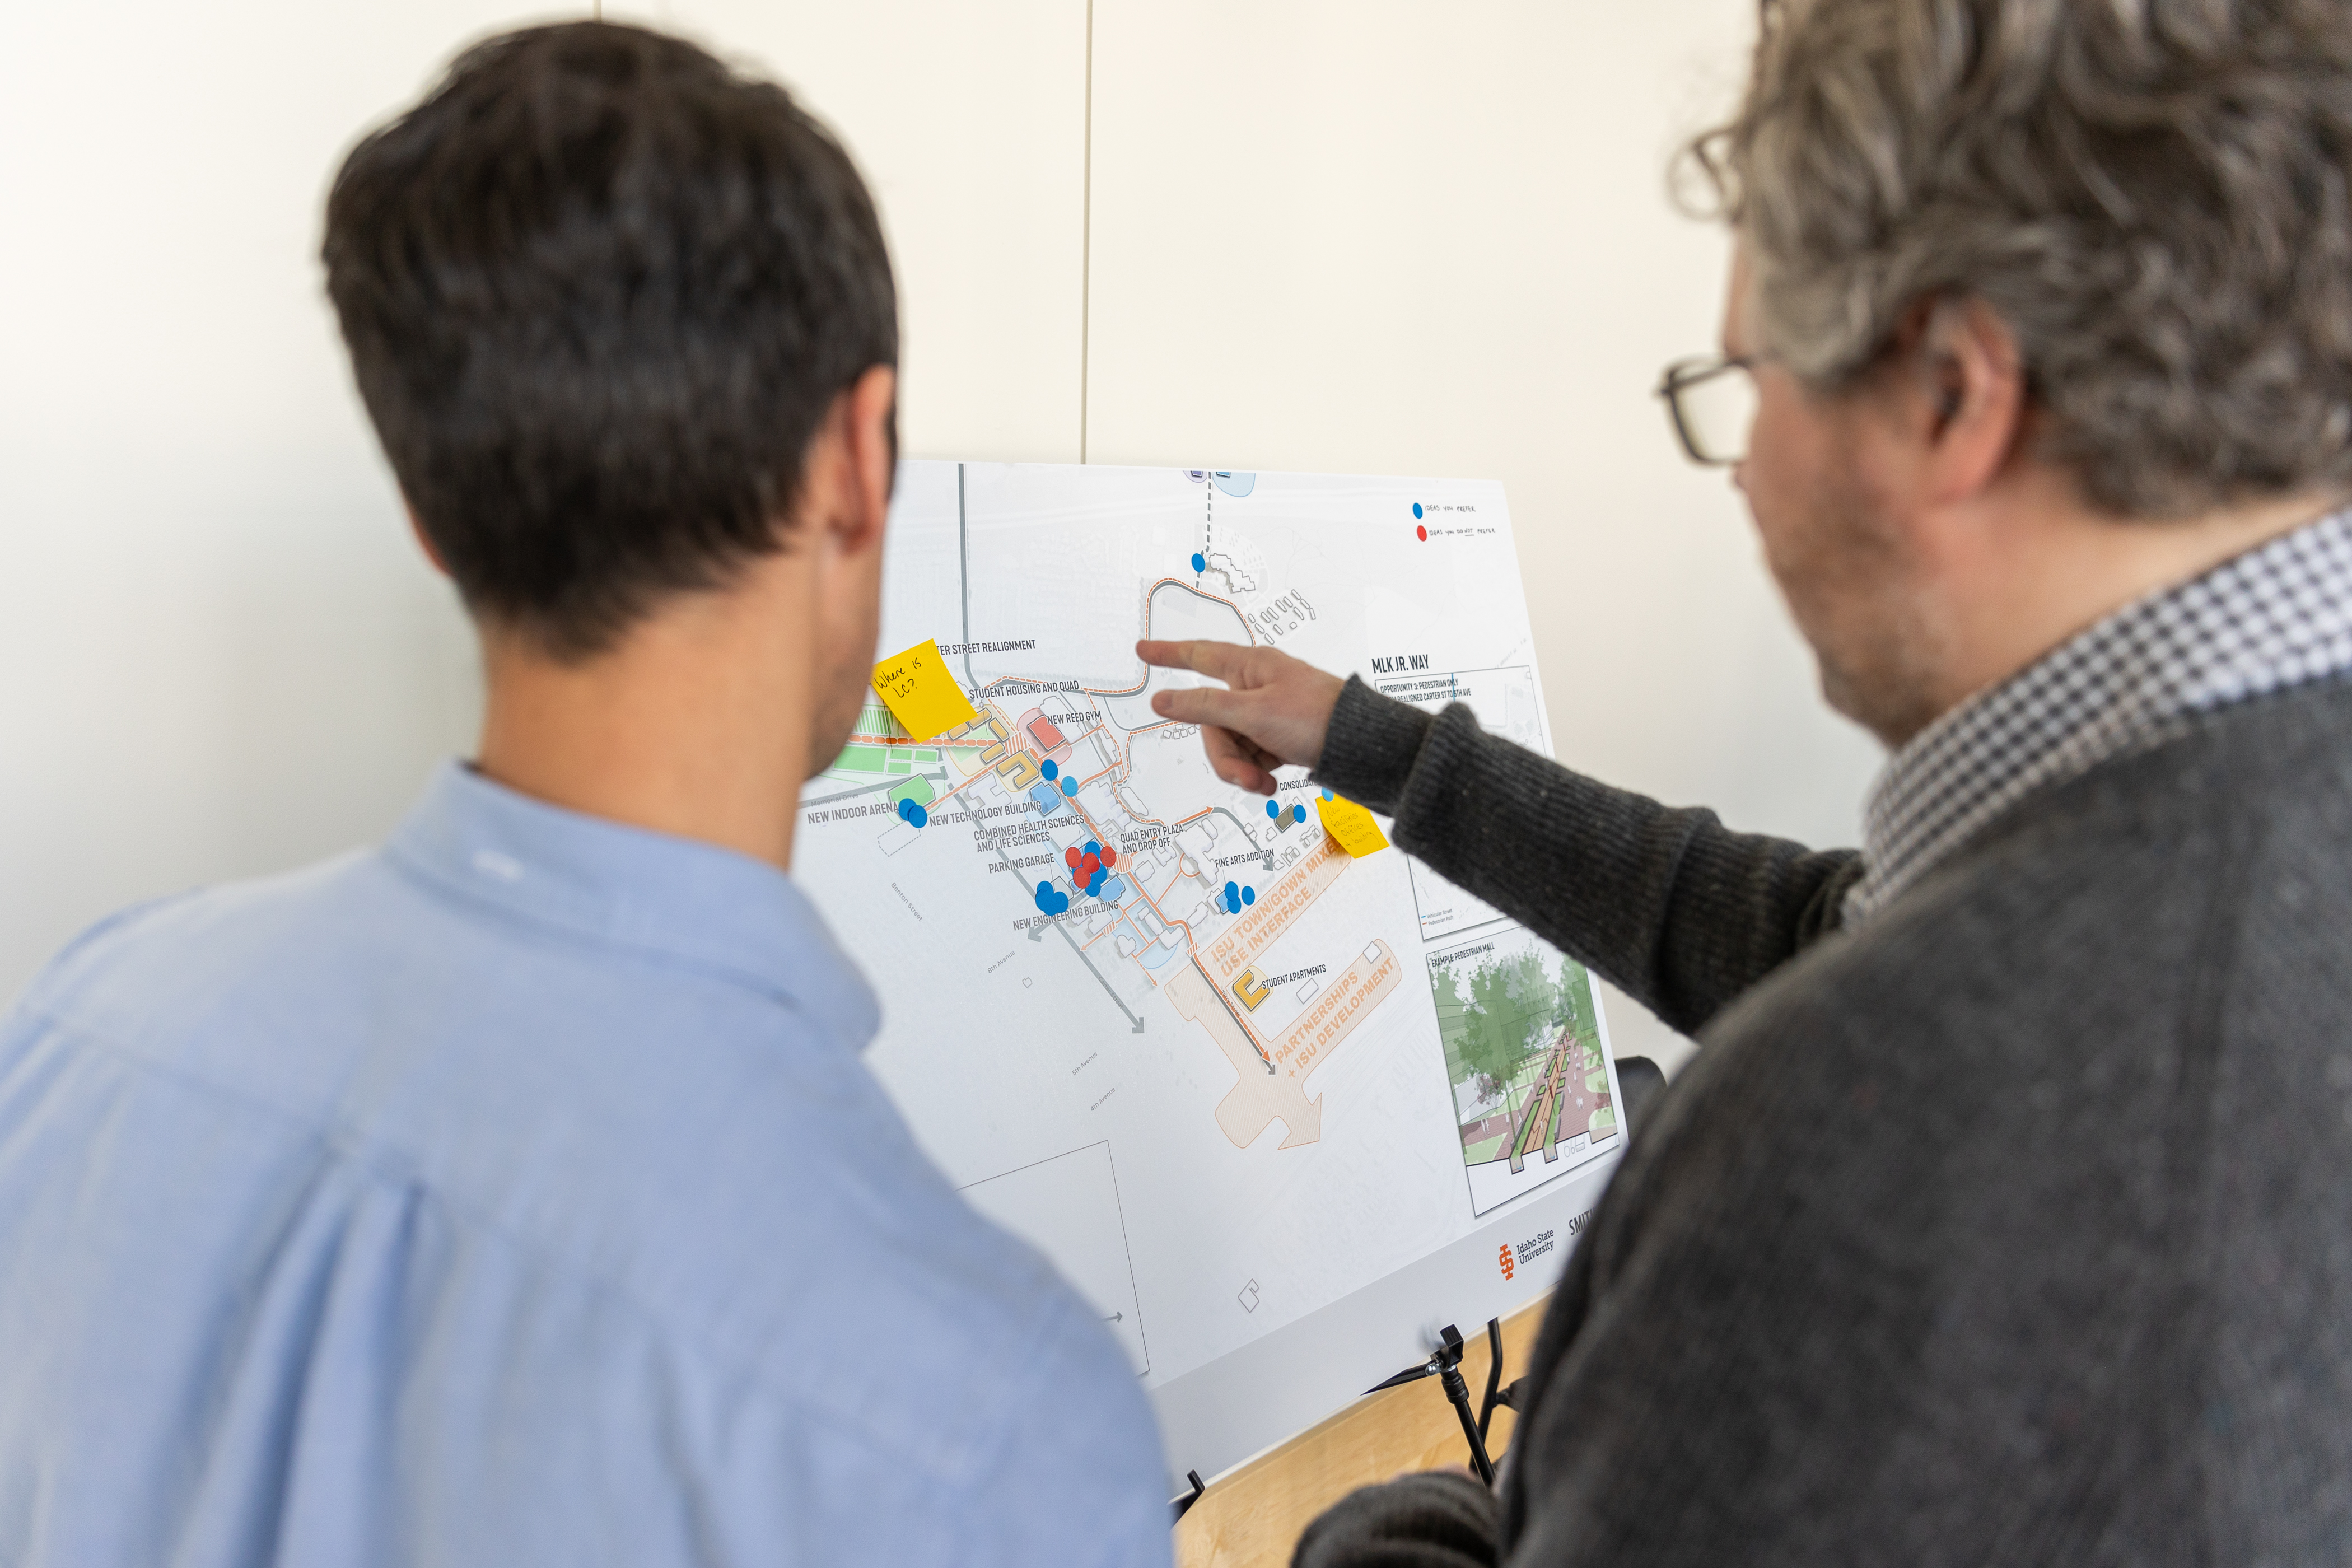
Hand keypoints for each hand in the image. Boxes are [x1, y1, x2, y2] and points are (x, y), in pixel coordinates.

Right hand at [1135, 638, 1345, 795]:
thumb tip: (1161, 700)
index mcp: (1250, 666)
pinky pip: (1248, 755)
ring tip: (1262, 783)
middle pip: (1211, 720)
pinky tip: (1271, 781)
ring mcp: (1266, 713)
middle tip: (1244, 775)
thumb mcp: (1252, 714)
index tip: (1143, 650)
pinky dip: (1255, 771)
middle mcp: (1255, 686)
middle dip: (1223, 754)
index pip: (1199, 655)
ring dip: (1240, 768)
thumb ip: (1203, 707)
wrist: (1360, 748)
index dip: (1168, 653)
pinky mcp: (1277, 737)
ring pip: (1229, 743)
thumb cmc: (1314, 718)